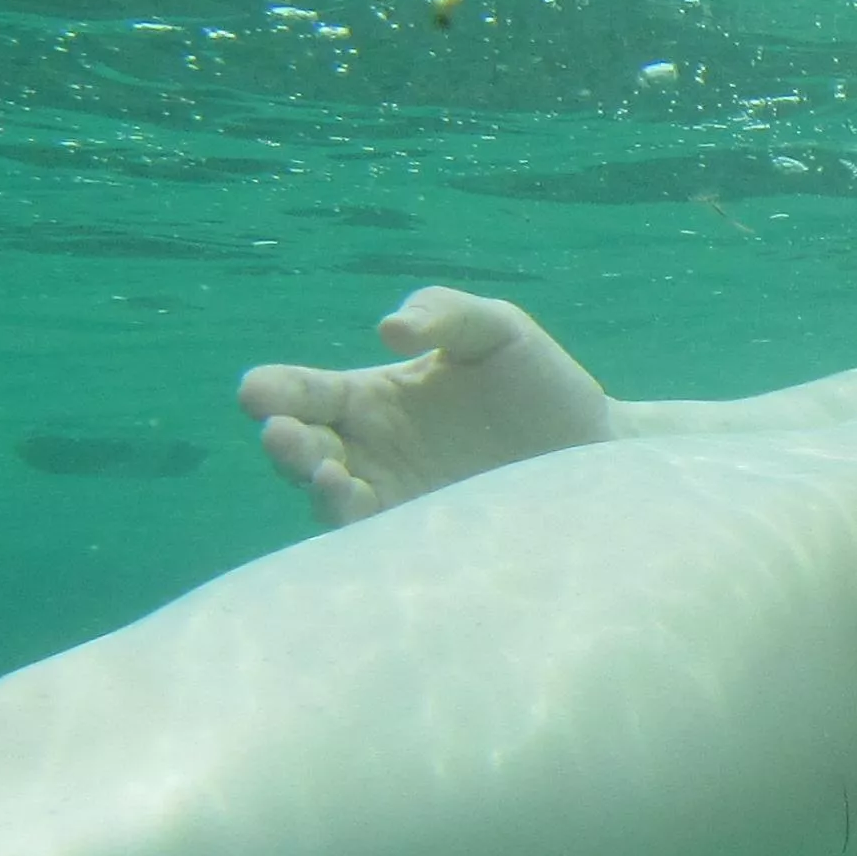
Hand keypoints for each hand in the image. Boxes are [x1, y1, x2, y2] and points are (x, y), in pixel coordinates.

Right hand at [236, 286, 615, 526]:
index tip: (258, 390)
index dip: (274, 390)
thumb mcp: (497, 330)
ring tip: (325, 473)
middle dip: (284, 443)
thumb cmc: (540, 382)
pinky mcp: (427, 540)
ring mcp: (396, 500)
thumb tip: (388, 327)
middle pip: (302, 450)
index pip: (305, 392)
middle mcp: (371, 452)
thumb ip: (446, 313)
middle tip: (282, 433)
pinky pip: (379, 542)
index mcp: (374, 398)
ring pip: (330, 501)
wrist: (599, 448)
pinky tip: (366, 510)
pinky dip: (363, 530)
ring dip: (318, 488)